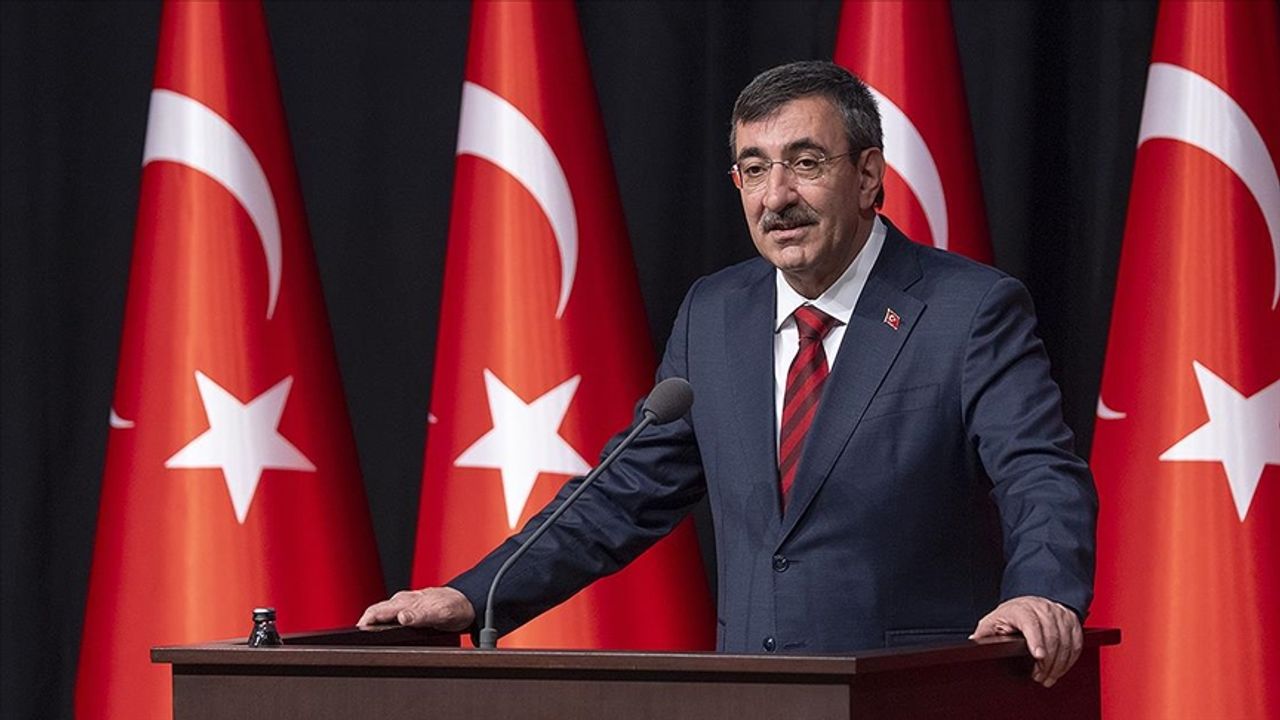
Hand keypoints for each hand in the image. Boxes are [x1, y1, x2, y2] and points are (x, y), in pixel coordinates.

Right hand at [357, 586, 475, 630]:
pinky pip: (391, 615)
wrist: (467, 602)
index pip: (377, 611)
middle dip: (365, 624)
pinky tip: (385, 633)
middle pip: (376, 612)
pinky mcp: (410, 609)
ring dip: (373, 624)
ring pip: (383, 613)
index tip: (357, 634)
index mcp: (406, 601)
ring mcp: (406, 604)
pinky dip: (384, 623)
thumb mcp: (441, 614)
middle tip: (357, 642)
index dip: (364, 623)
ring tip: (367, 639)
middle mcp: (403, 601)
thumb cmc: (456, 606)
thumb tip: (401, 617)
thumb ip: (421, 616)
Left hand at [969, 595, 1081, 687]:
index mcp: (1022, 609)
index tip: (1038, 656)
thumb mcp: (994, 619)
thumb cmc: (1013, 613)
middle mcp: (1043, 610)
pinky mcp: (1072, 622)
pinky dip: (1070, 659)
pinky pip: (1076, 643)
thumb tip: (974, 641)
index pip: (1032, 623)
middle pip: (1052, 636)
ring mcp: (1059, 615)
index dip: (1036, 640)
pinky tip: (1061, 669)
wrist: (1031, 601)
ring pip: (1066, 641)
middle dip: (1048, 662)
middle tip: (1040, 676)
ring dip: (1059, 664)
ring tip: (1048, 677)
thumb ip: (984, 631)